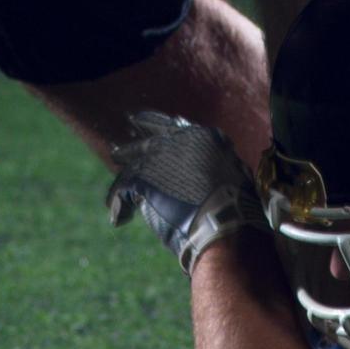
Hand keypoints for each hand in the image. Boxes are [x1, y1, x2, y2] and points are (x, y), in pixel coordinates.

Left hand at [106, 112, 266, 273]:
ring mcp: (158, 157)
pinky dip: (118, 202)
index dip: (157, 128)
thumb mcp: (233, 176)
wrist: (223, 221)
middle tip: (118, 152)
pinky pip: (123, 187)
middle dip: (132, 148)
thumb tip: (220, 168)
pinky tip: (118, 217)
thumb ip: (218, 167)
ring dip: (122, 173)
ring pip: (132, 162)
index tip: (145, 127)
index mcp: (203, 137)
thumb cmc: (236, 205)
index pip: (174, 128)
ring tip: (113, 187)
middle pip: (148, 142)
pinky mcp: (142, 177)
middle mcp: (177, 140)